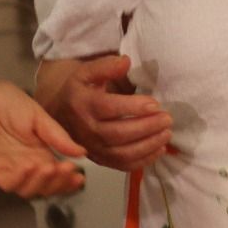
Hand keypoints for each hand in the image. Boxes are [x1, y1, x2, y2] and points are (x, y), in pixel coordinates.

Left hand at [0, 76, 87, 197]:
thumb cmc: (9, 103)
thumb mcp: (39, 117)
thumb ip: (57, 136)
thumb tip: (81, 152)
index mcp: (40, 154)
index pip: (56, 175)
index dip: (68, 180)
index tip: (80, 176)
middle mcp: (26, 166)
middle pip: (45, 187)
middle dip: (59, 183)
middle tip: (68, 169)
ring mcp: (9, 169)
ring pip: (28, 190)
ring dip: (42, 183)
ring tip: (51, 167)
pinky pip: (8, 183)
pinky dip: (21, 179)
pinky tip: (31, 166)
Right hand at [37, 54, 172, 171]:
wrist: (60, 114)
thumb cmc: (80, 90)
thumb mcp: (86, 72)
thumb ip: (105, 66)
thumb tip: (126, 62)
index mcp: (83, 105)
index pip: (109, 108)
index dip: (134, 107)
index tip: (156, 104)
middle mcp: (86, 130)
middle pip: (118, 134)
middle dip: (146, 127)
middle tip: (167, 119)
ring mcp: (93, 148)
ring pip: (122, 153)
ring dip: (148, 145)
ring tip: (167, 133)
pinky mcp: (100, 160)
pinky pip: (123, 166)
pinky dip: (144, 161)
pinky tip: (160, 149)